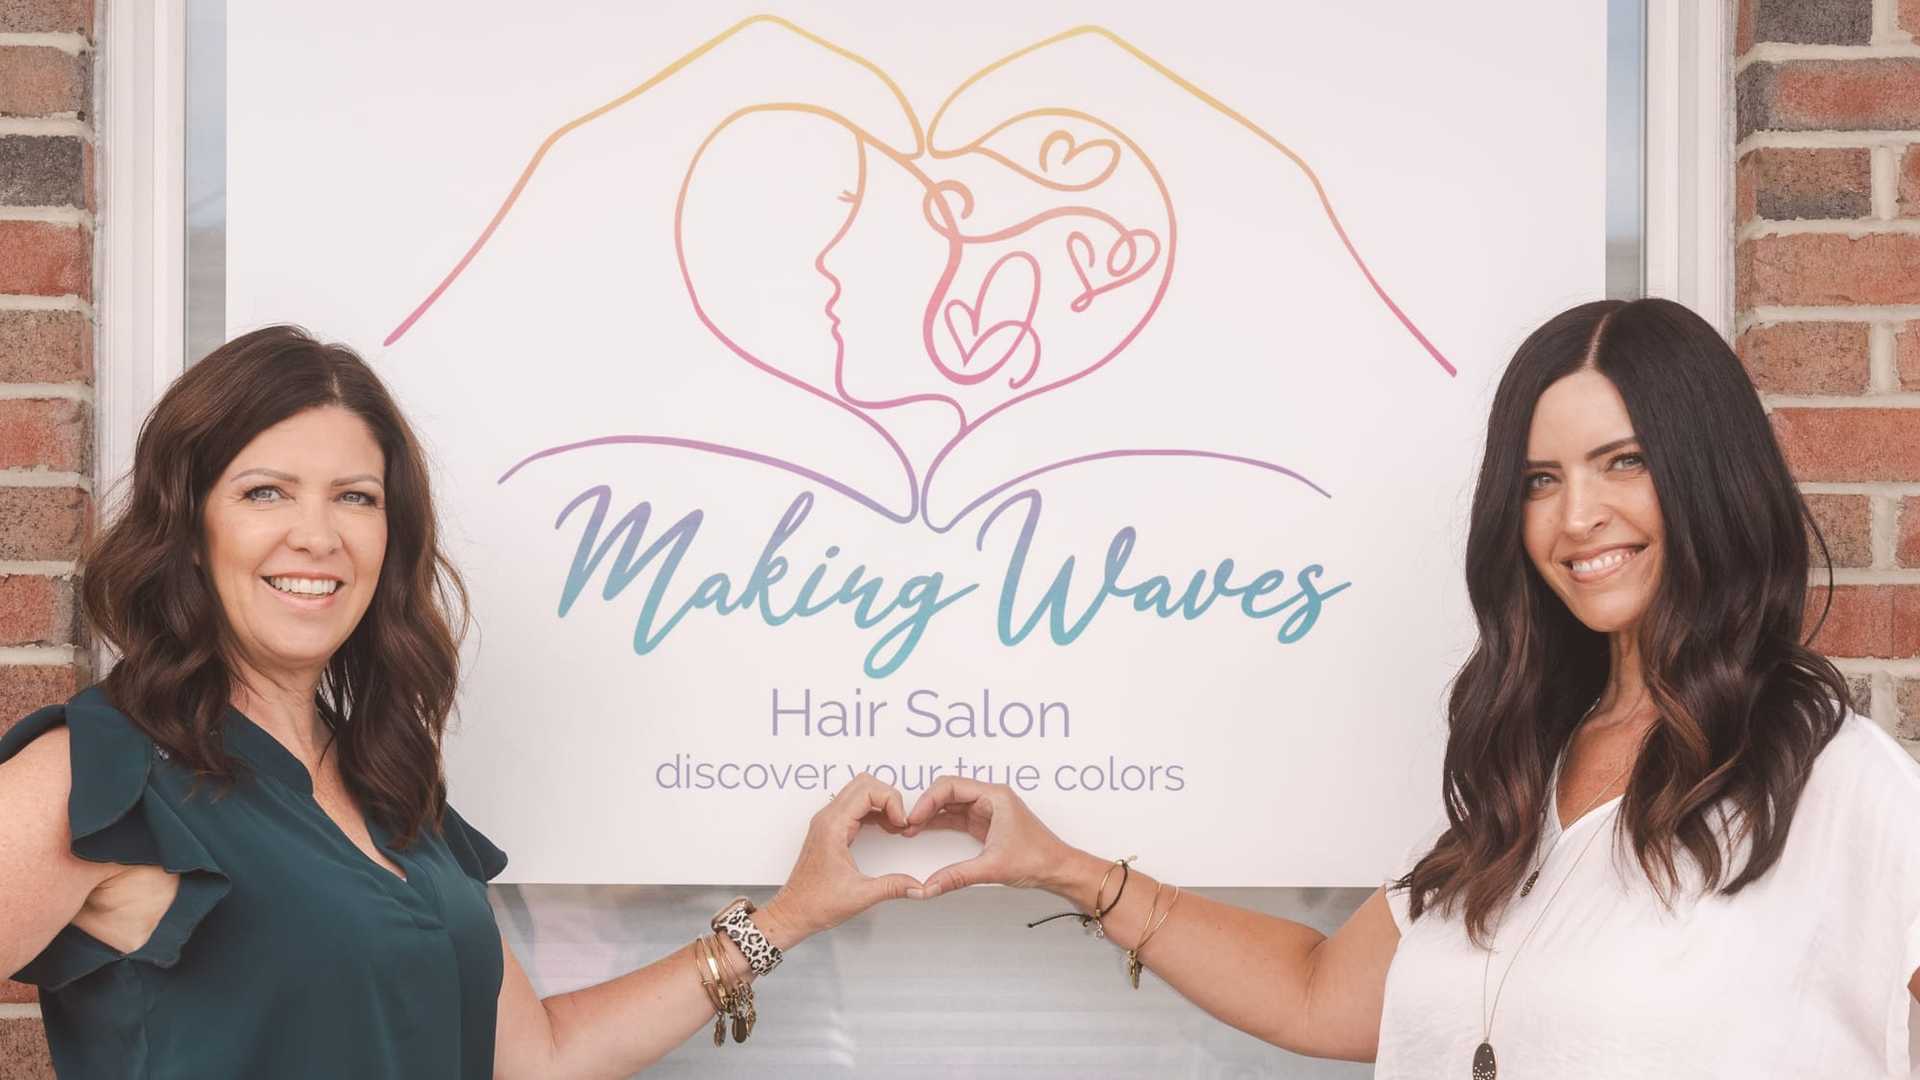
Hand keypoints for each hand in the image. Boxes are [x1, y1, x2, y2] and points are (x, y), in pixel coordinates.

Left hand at [759, 773, 919, 948]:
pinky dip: (874, 812)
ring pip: (859, 792)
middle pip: (864, 783)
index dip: (891, 801)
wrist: (792, 913)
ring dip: (882, 804)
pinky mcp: (830, 830)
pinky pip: (855, 808)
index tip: (902, 823)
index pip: (867, 790)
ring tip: (896, 827)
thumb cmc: (814, 903)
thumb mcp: (860, 895)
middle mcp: (827, 818)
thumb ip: (892, 887)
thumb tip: (918, 885)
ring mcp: (827, 822)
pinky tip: (886, 830)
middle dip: (889, 797)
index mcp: (832, 826)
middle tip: (901, 821)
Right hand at [901, 777, 1085, 899]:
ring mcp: (987, 810)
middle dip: (925, 805)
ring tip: (910, 828)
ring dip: (930, 814)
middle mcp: (990, 798)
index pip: (950, 786)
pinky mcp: (984, 823)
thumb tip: (930, 885)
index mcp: (995, 796)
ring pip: (949, 804)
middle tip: (907, 824)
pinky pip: (955, 817)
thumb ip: (958, 876)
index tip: (913, 818)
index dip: (927, 800)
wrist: (1058, 869)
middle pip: (947, 791)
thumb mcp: (993, 867)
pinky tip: (924, 831)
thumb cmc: (1038, 859)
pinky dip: (938, 823)